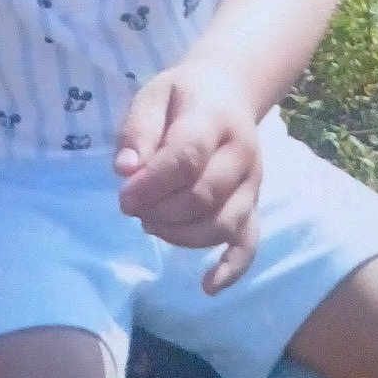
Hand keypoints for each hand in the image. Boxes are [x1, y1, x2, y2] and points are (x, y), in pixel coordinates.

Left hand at [114, 61, 260, 293]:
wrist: (228, 92)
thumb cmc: (182, 97)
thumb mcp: (152, 96)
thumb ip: (137, 130)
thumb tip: (125, 171)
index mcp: (214, 118)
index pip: (188, 157)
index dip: (153, 184)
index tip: (124, 196)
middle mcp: (242, 153)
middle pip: (204, 196)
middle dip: (160, 211)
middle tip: (132, 206)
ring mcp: (252, 184)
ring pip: (221, 224)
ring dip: (179, 235)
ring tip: (150, 221)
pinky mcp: (254, 206)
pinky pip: (249, 243)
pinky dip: (232, 268)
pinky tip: (207, 286)